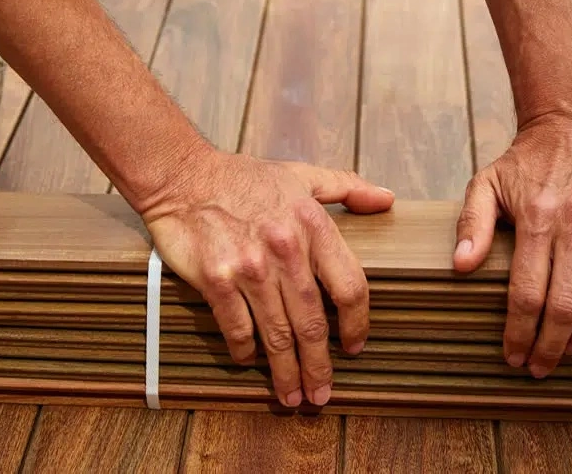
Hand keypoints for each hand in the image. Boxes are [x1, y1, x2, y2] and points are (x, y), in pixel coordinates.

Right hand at [135, 147, 393, 406]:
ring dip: (285, 370)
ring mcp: (249, 267)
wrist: (184, 176)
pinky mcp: (216, 279)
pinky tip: (248, 362)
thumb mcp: (302, 176)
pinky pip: (236, 327)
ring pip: (276, 332)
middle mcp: (285, 249)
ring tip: (291, 396)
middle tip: (321, 393)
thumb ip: (347, 188)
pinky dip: (244, 350)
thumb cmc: (245, 178)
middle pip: (313, 322)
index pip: (350, 286)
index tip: (355, 346)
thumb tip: (387, 199)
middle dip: (319, 365)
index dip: (357, 323)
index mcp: (312, 225)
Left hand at [453, 107, 571, 376]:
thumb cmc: (523, 163)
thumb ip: (472, 225)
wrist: (569, 127)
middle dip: (551, 345)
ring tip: (568, 350)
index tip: (512, 356)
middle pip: (566, 303)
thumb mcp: (485, 184)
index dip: (518, 332)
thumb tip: (461, 267)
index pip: (527, 291)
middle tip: (539, 368)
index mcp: (537, 217)